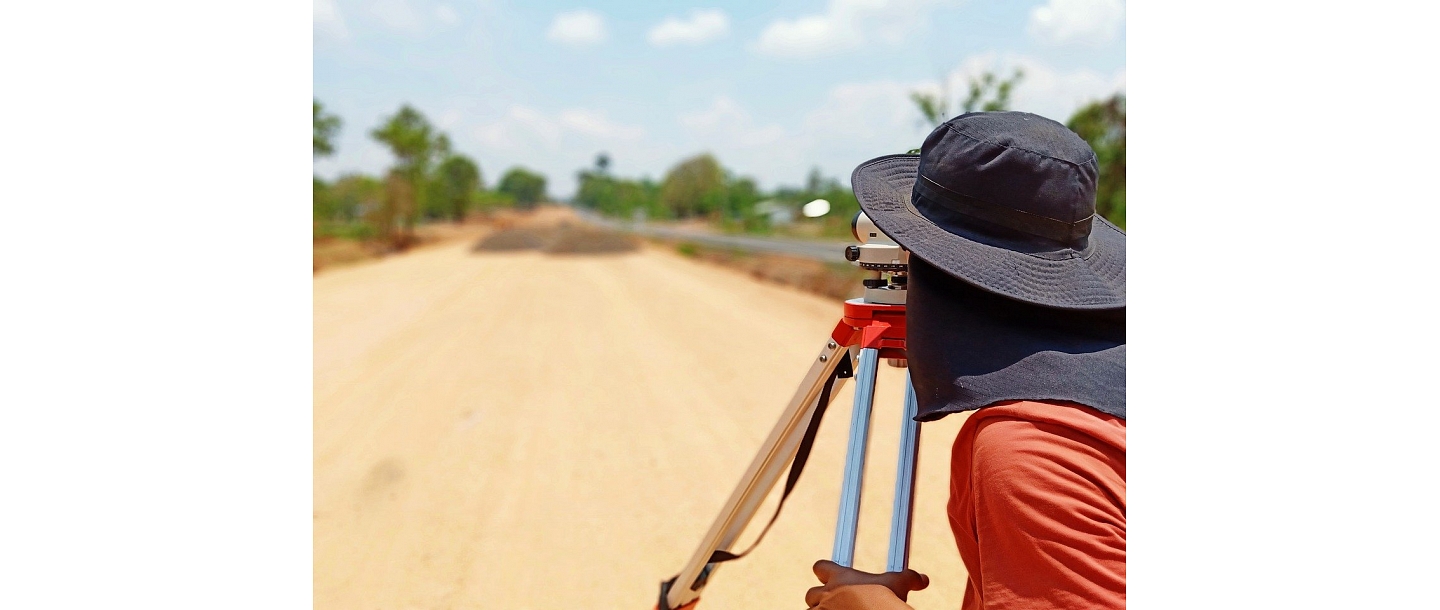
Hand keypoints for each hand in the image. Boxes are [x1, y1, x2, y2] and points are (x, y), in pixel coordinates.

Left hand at [804, 559, 928, 606]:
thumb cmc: (885, 598)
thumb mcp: (899, 583)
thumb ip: (909, 578)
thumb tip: (923, 579)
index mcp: (840, 577)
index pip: (821, 567)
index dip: (824, 572)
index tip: (828, 575)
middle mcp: (826, 593)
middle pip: (811, 593)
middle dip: (820, 599)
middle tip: (834, 604)